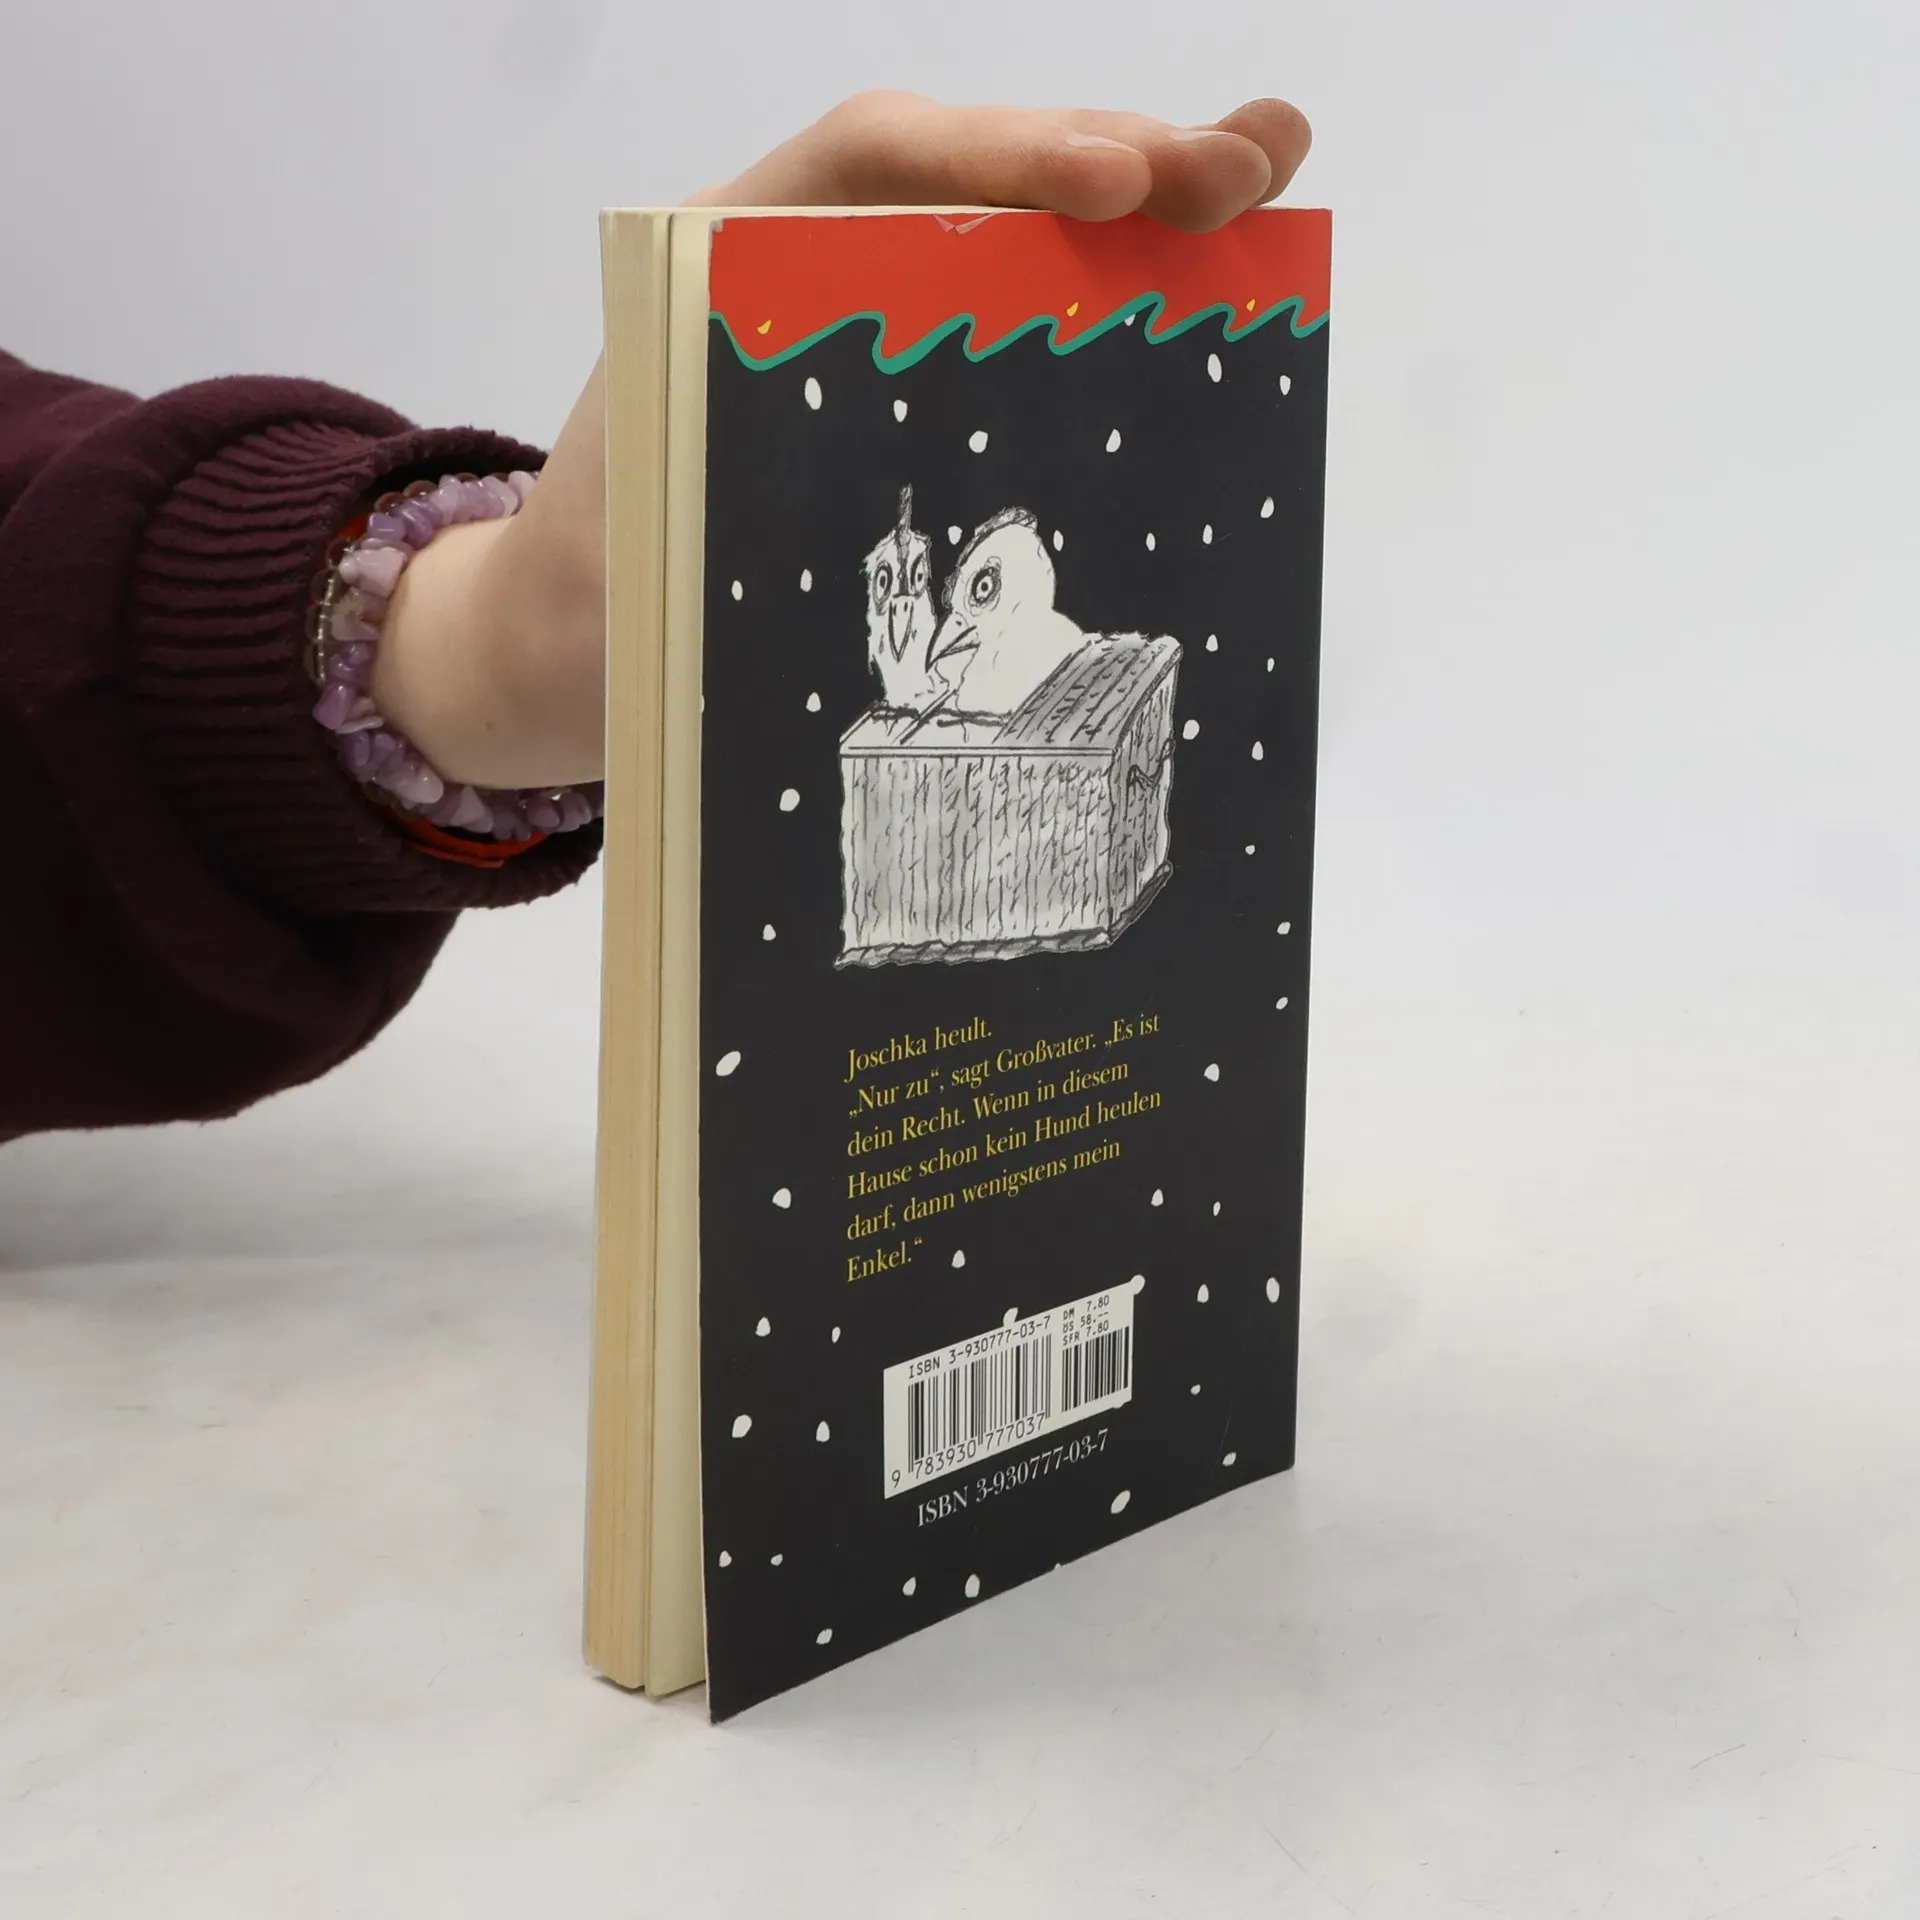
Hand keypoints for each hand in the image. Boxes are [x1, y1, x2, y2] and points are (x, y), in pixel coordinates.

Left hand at [374, 94, 1312, 792]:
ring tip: (1265, 173)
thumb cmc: (607, 577)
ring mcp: (867, 315)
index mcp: (728, 258)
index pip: (874, 160)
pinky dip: (1108, 293)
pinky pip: (1014, 315)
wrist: (569, 631)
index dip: (1002, 159)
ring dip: (1142, 207)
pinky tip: (1200, 277)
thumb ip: (744, 492)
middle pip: (973, 174)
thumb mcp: (652, 532)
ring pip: (1012, 231)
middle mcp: (807, 261)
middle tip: (1252, 161)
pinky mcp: (909, 378)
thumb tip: (891, 554)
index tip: (1113, 184)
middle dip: (1116, 158)